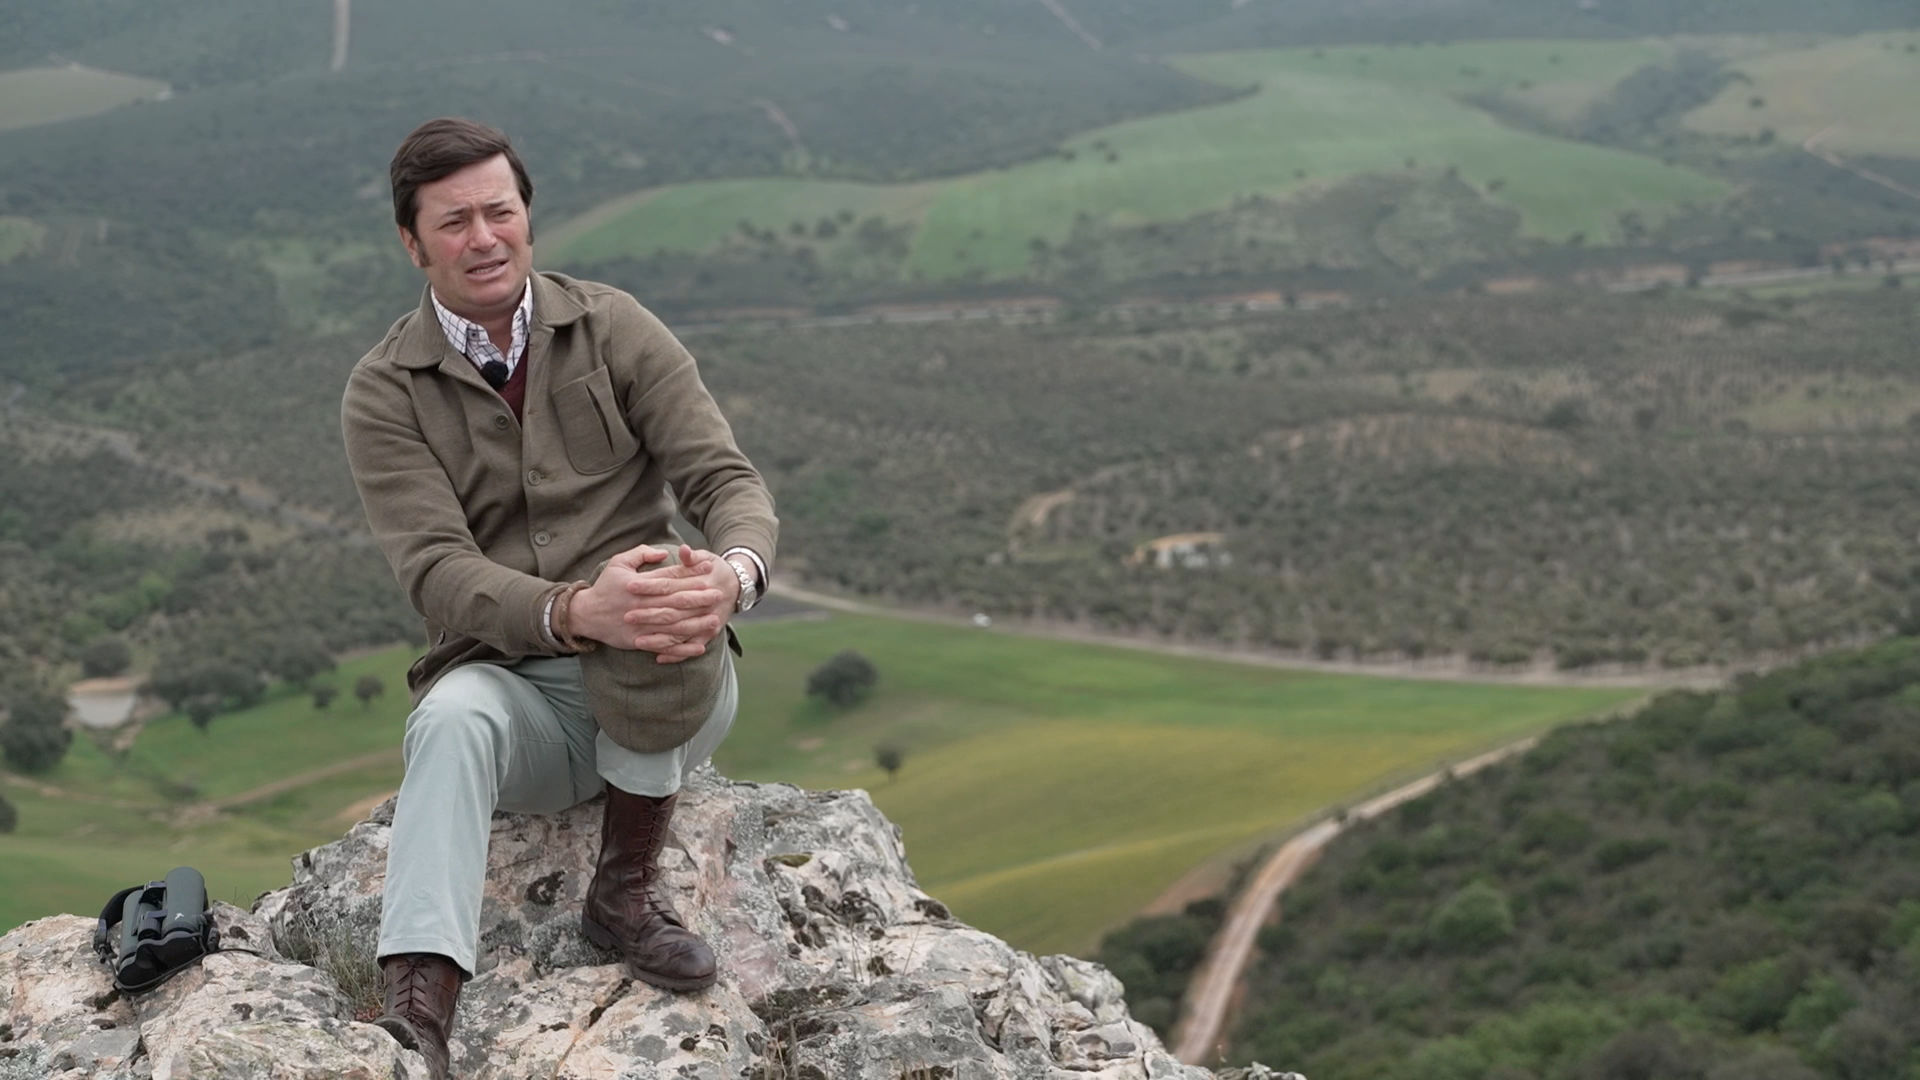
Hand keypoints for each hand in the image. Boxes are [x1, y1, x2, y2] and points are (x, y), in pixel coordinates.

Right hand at [567, 543, 736, 661]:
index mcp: (638, 584)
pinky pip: (664, 645)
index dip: (690, 571)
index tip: (708, 566)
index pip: (669, 577)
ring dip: (695, 623)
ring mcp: (640, 625)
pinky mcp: (639, 641)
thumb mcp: (618, 563)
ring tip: (715, 619)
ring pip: (673, 625)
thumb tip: (664, 553)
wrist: (586, 614)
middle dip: (699, 597)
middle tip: (718, 593)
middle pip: (675, 601)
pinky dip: (681, 648)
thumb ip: (641, 554)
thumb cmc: (605, 586)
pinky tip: (699, 646)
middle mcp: (641, 604)